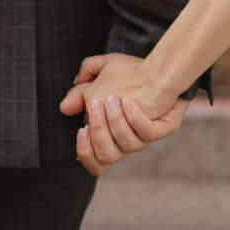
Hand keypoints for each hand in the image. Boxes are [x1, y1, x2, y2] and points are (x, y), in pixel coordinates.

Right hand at [60, 53, 186, 176]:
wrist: (162, 67)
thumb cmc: (130, 75)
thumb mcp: (100, 76)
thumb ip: (80, 91)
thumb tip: (65, 107)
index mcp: (110, 136)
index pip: (95, 162)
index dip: (85, 152)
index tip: (80, 131)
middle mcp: (127, 142)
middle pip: (107, 156)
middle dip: (98, 131)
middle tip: (96, 106)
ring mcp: (145, 137)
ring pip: (127, 145)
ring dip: (116, 121)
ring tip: (113, 98)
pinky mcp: (164, 129)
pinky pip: (147, 133)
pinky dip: (135, 118)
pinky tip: (129, 102)